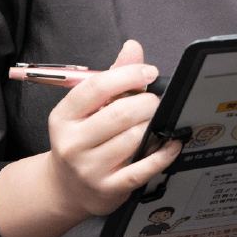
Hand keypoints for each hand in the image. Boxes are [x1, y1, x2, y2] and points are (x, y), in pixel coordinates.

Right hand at [0, 40, 181, 236]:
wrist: (64, 187)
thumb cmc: (81, 139)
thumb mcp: (87, 108)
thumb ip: (113, 77)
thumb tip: (133, 47)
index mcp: (64, 117)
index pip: (96, 87)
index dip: (129, 75)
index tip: (149, 73)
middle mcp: (73, 143)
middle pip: (120, 113)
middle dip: (148, 102)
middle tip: (155, 102)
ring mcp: (89, 168)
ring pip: (134, 138)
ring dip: (154, 125)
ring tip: (157, 121)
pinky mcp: (109, 188)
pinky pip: (144, 168)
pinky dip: (164, 153)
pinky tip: (173, 143)